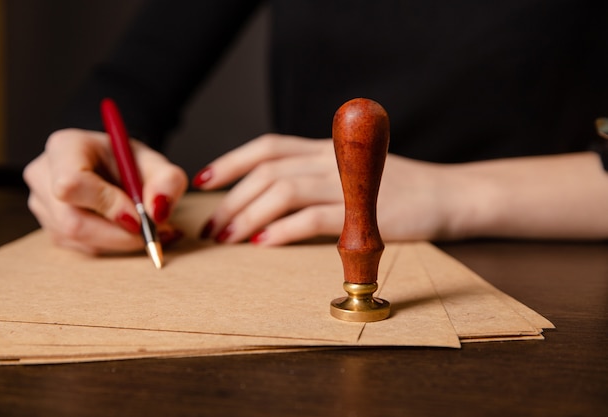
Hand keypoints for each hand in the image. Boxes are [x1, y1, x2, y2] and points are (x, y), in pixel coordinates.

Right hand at [23, 128, 187, 254]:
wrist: (115, 166)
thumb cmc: (130, 161)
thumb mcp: (156, 163)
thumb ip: (167, 181)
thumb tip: (158, 213)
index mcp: (65, 147)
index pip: (71, 184)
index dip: (107, 205)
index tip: (140, 215)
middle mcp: (44, 175)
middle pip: (72, 222)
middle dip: (119, 235)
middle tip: (153, 232)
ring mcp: (42, 205)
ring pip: (79, 240)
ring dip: (120, 241)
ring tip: (147, 228)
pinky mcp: (51, 228)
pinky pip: (82, 248)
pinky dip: (113, 245)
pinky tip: (131, 233)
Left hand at [191, 134, 462, 244]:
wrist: (447, 196)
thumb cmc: (397, 189)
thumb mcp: (352, 172)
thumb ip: (316, 177)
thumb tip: (268, 201)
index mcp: (326, 148)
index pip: (267, 147)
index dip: (231, 161)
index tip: (203, 180)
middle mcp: (331, 159)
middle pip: (267, 172)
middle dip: (231, 199)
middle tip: (212, 226)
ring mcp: (346, 184)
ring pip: (282, 192)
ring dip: (248, 215)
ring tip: (229, 238)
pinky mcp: (361, 211)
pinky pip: (311, 218)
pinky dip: (282, 230)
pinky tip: (263, 243)